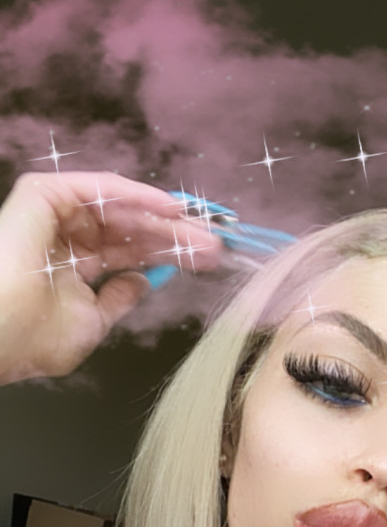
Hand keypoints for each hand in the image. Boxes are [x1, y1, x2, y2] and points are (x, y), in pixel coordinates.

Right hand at [0, 171, 223, 384]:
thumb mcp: (91, 323)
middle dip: (173, 236)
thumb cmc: (33, 338)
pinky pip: (100, 188)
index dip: (165, 255)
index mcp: (69, 269)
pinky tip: (170, 209)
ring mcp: (53, 214)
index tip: (203, 260)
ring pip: (119, 208)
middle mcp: (62, 238)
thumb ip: (118, 300)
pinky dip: (137, 195)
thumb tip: (141, 283)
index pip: (126, 254)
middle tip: (213, 244)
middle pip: (129, 230)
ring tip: (201, 229)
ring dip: (162, 218)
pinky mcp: (44, 194)